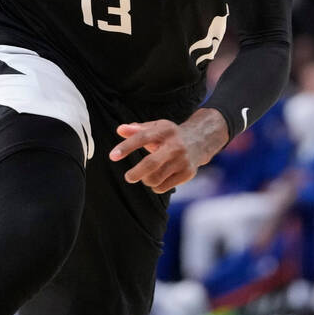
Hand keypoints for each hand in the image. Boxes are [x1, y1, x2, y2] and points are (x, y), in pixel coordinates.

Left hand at [108, 110, 227, 192]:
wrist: (201, 140)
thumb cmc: (171, 135)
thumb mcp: (156, 127)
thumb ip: (137, 129)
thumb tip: (119, 130)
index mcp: (165, 130)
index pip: (143, 138)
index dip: (126, 147)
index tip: (112, 156)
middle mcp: (175, 145)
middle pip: (151, 163)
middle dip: (135, 173)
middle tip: (129, 177)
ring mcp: (182, 160)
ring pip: (155, 178)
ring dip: (146, 179)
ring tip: (146, 175)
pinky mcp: (187, 173)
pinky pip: (163, 187)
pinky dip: (156, 186)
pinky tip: (159, 178)